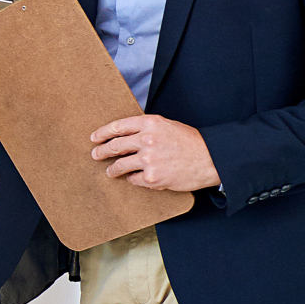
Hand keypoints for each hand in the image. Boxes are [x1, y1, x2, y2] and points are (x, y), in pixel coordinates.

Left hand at [91, 114, 219, 191]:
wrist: (210, 159)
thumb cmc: (191, 142)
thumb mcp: (168, 126)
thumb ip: (147, 128)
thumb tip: (125, 135)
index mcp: (150, 124)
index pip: (118, 127)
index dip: (102, 133)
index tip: (94, 138)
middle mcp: (146, 140)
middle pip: (114, 146)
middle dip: (101, 152)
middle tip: (95, 155)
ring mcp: (148, 160)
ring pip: (119, 166)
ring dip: (112, 169)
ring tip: (110, 171)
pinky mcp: (152, 178)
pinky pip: (133, 180)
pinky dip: (132, 179)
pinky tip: (134, 178)